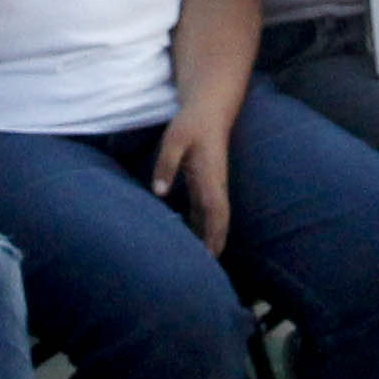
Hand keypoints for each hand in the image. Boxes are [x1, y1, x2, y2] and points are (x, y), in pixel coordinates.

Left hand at [148, 99, 238, 252]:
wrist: (210, 107)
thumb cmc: (191, 123)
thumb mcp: (175, 140)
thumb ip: (166, 164)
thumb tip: (159, 192)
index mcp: (211, 179)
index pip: (216, 214)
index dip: (214, 237)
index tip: (211, 258)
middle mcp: (216, 185)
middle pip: (219, 222)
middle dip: (215, 245)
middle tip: (206, 272)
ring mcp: (213, 184)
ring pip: (214, 217)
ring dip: (210, 237)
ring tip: (201, 262)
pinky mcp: (208, 181)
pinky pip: (208, 209)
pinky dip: (204, 225)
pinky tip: (195, 236)